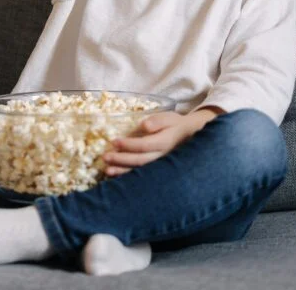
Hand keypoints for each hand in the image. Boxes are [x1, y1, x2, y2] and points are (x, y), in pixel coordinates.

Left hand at [102, 108, 220, 176]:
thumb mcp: (169, 118)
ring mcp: (160, 166)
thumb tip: (144, 124)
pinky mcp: (157, 171)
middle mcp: (163, 157)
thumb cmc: (176, 125)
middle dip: (121, 159)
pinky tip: (116, 177)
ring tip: (107, 170)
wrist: (190, 137)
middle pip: (140, 160)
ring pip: (140, 171)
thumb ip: (158, 121)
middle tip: (105, 157)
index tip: (114, 141)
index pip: (144, 145)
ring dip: (122, 171)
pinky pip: (142, 176)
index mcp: (165, 142)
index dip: (128, 144)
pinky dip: (128, 177)